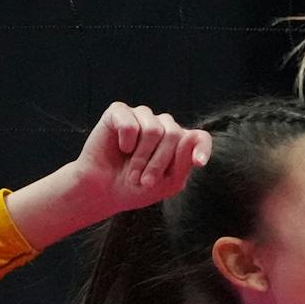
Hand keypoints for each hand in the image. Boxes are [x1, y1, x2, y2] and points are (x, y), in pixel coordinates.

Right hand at [7, 102, 213, 246]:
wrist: (102, 191)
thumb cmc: (136, 188)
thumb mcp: (167, 183)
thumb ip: (183, 162)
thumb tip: (191, 135)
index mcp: (179, 143)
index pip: (199, 137)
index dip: (202, 147)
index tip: (199, 163)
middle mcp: (162, 125)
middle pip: (174, 134)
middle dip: (159, 163)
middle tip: (144, 181)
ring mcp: (142, 116)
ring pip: (153, 129)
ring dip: (141, 157)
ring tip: (132, 172)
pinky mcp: (119, 112)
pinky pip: (131, 124)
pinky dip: (126, 142)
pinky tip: (121, 148)